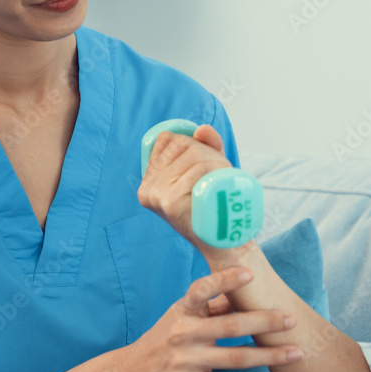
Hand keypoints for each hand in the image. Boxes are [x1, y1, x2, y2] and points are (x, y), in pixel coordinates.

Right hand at [120, 267, 301, 371]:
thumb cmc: (165, 338)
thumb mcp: (180, 316)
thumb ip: (210, 305)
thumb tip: (245, 286)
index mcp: (182, 310)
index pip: (201, 290)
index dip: (225, 280)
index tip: (250, 273)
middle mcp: (183, 333)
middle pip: (231, 326)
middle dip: (265, 322)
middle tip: (292, 320)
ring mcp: (186, 361)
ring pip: (237, 358)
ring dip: (270, 356)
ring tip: (296, 353)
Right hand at [137, 124, 236, 257]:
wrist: (223, 242)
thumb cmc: (215, 204)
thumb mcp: (208, 168)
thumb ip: (206, 145)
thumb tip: (201, 129)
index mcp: (148, 181)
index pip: (167, 139)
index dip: (191, 143)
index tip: (206, 161)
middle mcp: (147, 188)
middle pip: (182, 145)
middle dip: (208, 152)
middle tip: (221, 173)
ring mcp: (157, 195)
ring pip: (193, 154)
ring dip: (216, 160)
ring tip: (223, 179)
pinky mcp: (170, 201)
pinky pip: (198, 169)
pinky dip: (215, 169)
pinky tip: (221, 182)